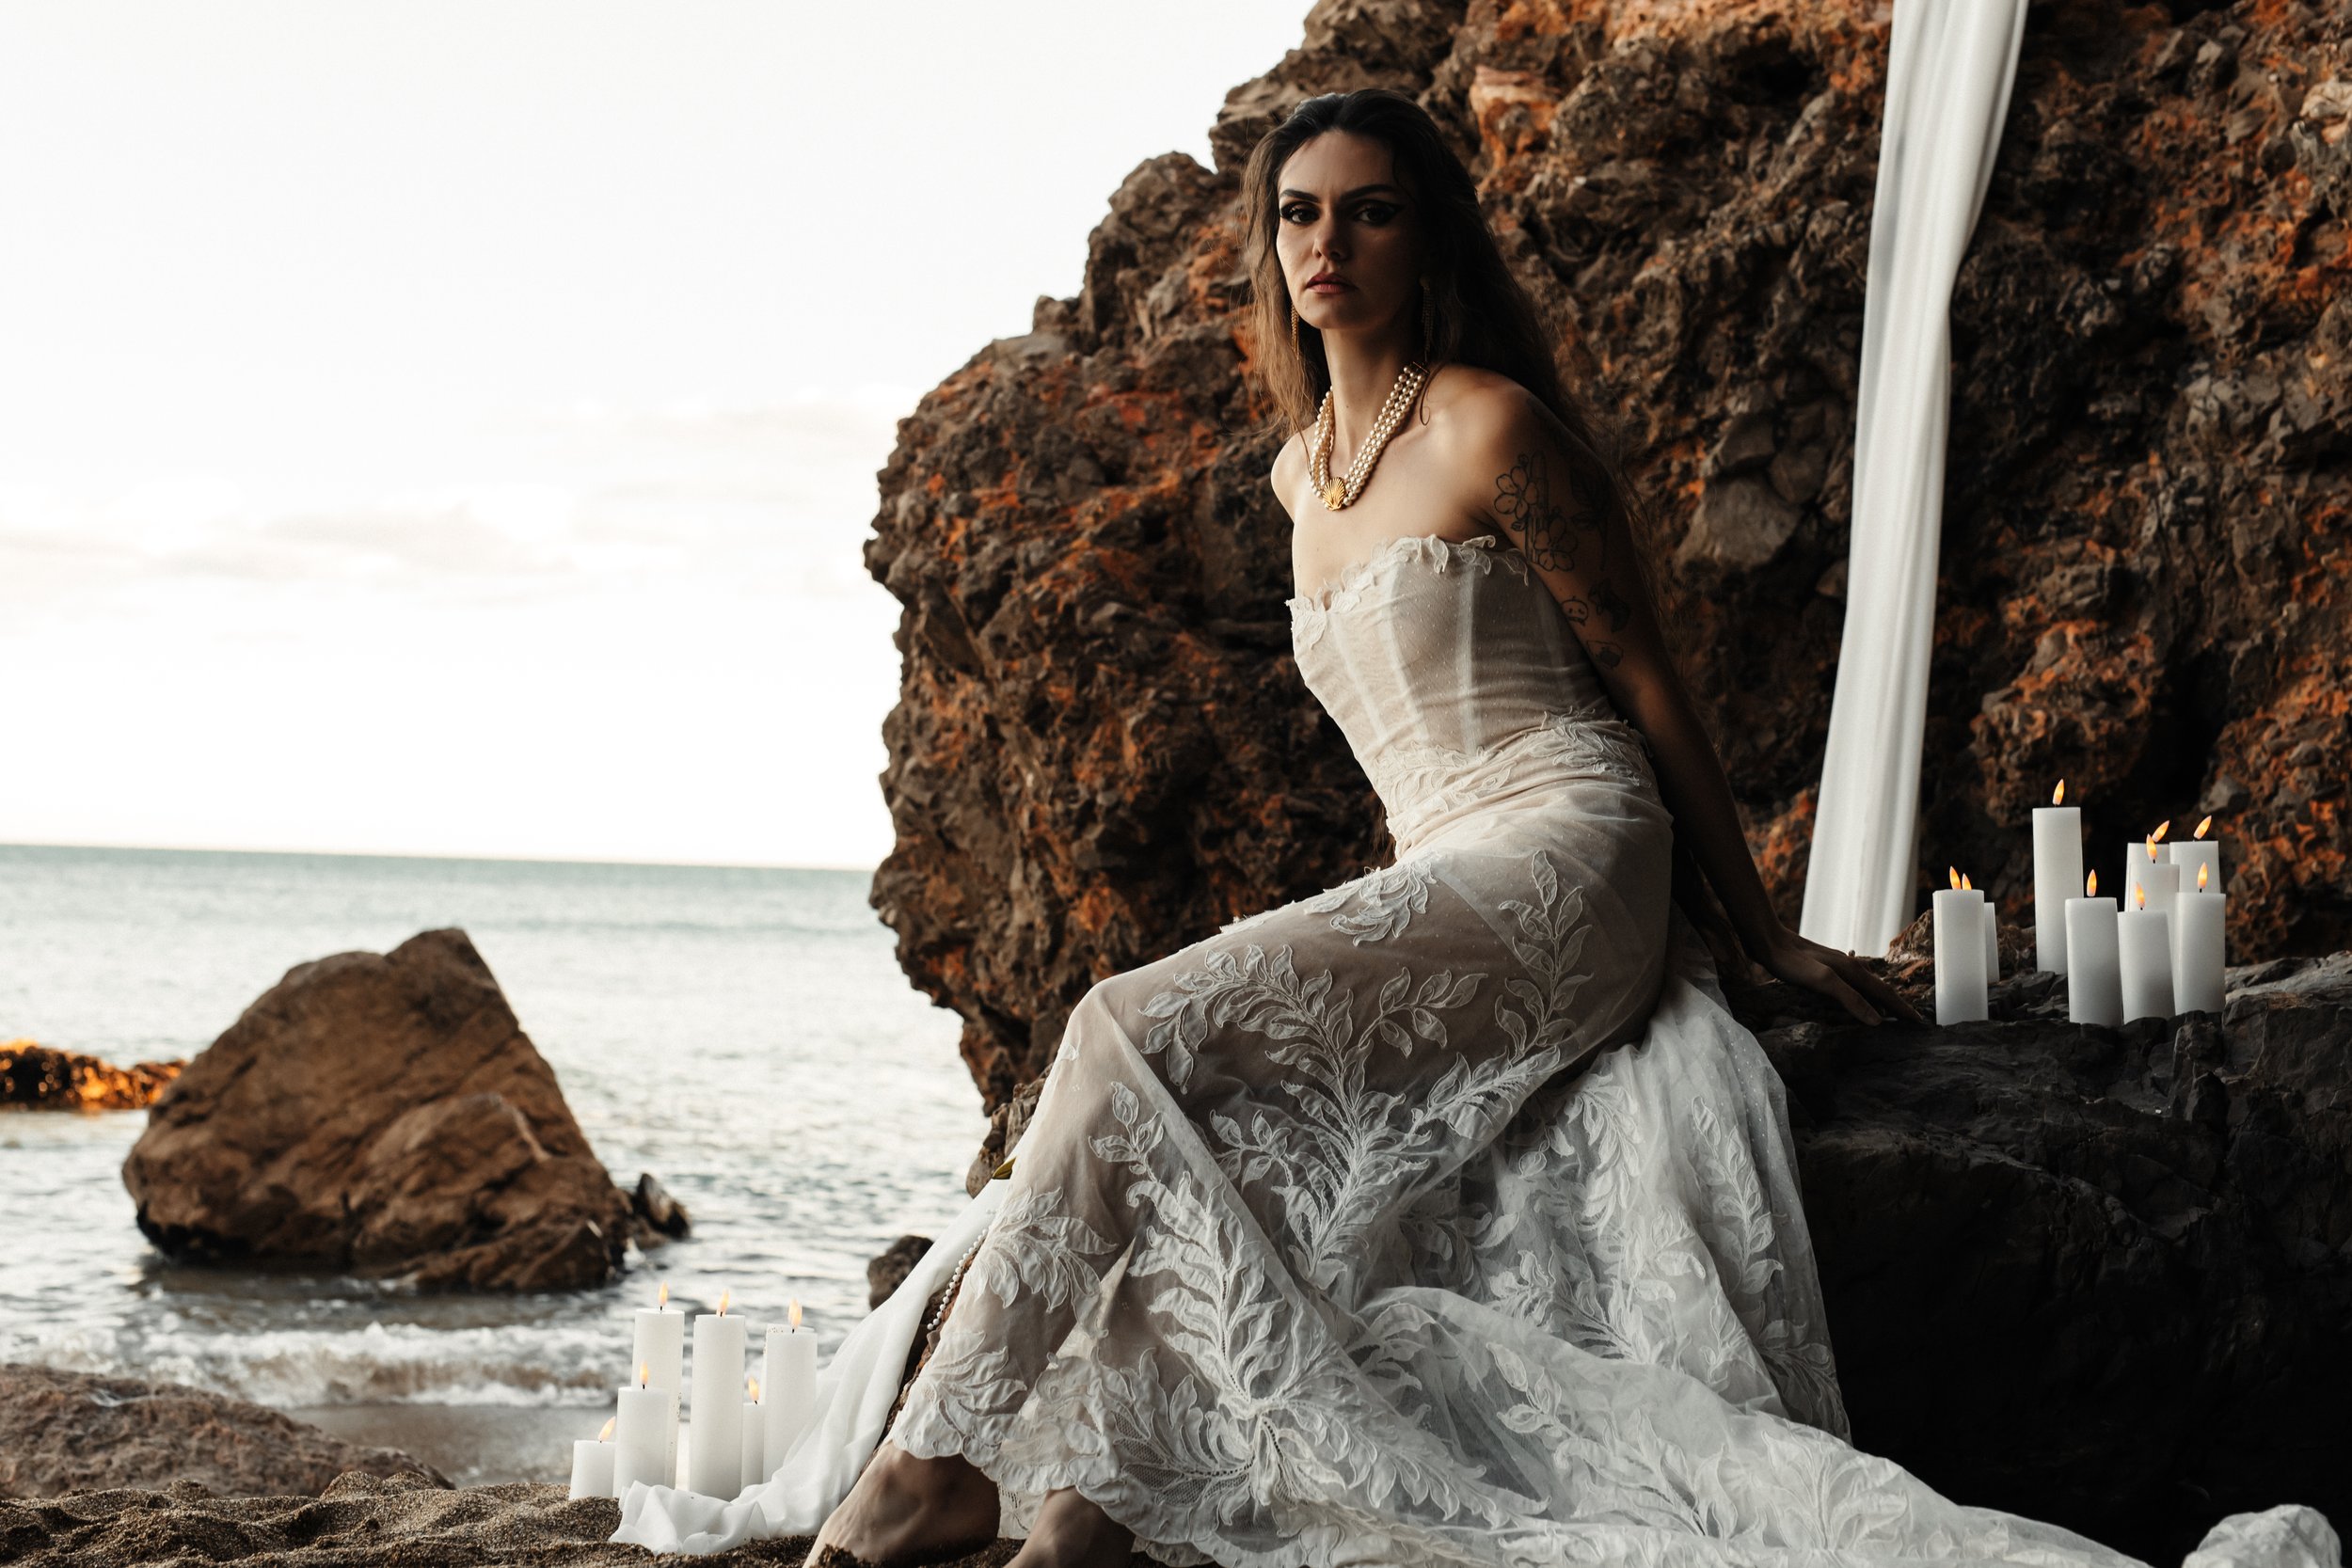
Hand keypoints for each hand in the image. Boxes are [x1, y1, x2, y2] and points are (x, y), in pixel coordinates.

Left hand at [1750, 923, 1922, 1025]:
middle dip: (1897, 1005)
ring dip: (1881, 1000)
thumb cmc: (1792, 962)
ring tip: (1890, 1013)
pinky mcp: (1826, 968)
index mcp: (1853, 971)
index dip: (1902, 1009)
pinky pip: (1853, 984)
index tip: (1919, 1022)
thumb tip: (1877, 1019)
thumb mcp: (1822, 981)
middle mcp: (1850, 966)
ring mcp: (1838, 966)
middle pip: (1880, 989)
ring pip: (1867, 986)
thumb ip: (1849, 999)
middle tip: (1911, 1021)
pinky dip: (1863, 994)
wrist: (1769, 941)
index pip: (1885, 994)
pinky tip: (1858, 998)